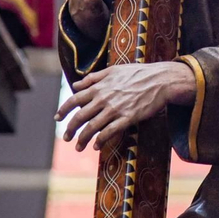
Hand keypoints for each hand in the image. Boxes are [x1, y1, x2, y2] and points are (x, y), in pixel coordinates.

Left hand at [56, 61, 196, 151]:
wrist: (161, 80)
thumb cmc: (138, 73)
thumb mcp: (113, 70)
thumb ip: (93, 78)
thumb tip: (75, 84)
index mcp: (99, 86)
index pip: (74, 99)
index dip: (63, 110)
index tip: (57, 118)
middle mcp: (104, 98)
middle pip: (80, 117)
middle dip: (70, 130)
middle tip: (66, 138)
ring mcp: (115, 109)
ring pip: (92, 127)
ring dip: (82, 139)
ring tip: (78, 147)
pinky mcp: (127, 118)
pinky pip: (109, 132)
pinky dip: (100, 141)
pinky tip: (96, 147)